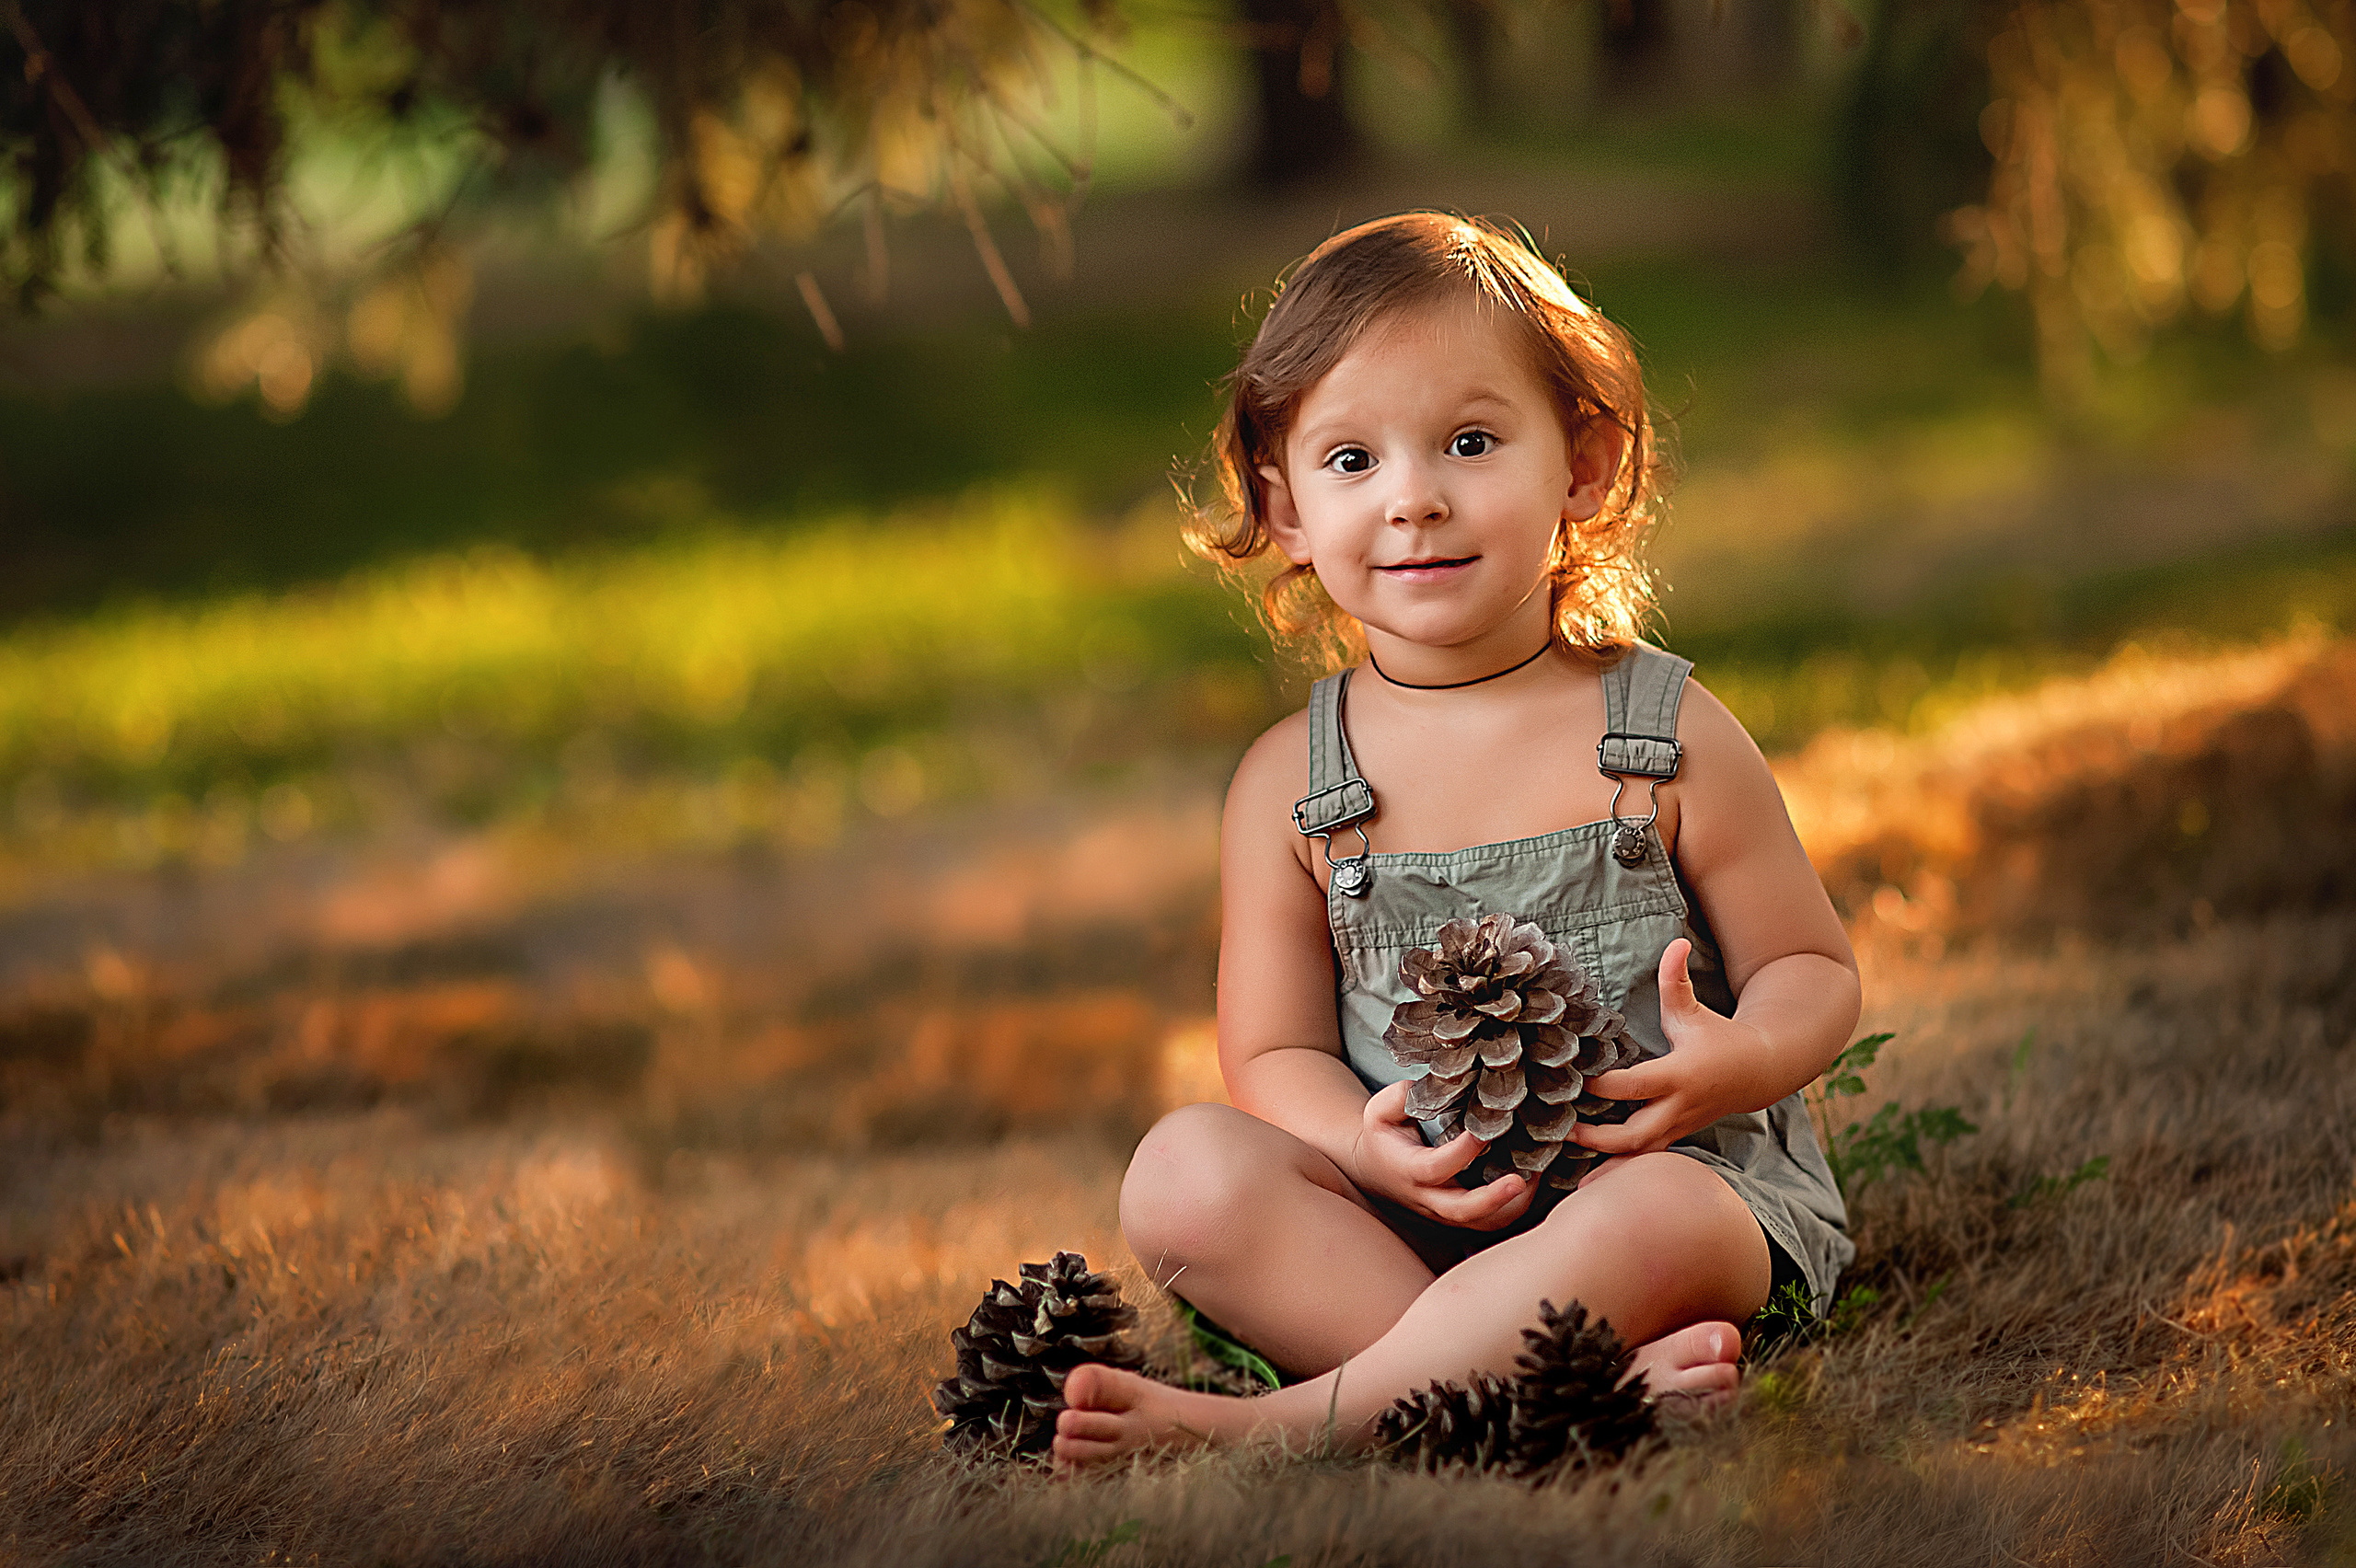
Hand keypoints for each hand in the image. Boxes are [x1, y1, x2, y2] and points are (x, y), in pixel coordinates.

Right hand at [1347, 1081, 1535, 1230]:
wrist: (1374, 1170)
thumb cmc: (1382, 1135)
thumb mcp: (1379, 1110)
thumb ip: (1401, 1098)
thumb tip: (1430, 1087)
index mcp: (1408, 1170)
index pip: (1436, 1168)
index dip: (1461, 1152)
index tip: (1482, 1132)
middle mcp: (1428, 1198)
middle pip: (1461, 1211)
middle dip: (1493, 1199)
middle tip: (1519, 1180)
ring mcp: (1445, 1212)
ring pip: (1482, 1223)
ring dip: (1512, 1205)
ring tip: (1535, 1176)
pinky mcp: (1460, 1216)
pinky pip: (1491, 1221)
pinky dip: (1514, 1206)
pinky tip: (1531, 1180)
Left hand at [1574, 938, 1777, 1157]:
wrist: (1758, 1073)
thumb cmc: (1719, 1038)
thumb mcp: (1693, 1011)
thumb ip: (1676, 980)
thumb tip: (1676, 942)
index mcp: (1679, 1075)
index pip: (1636, 1086)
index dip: (1604, 1086)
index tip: (1574, 1080)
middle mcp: (1678, 1107)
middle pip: (1637, 1134)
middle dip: (1599, 1138)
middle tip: (1563, 1131)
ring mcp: (1679, 1127)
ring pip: (1642, 1154)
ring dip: (1607, 1159)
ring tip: (1569, 1155)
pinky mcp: (1676, 1137)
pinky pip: (1647, 1158)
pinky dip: (1621, 1167)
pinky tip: (1593, 1177)